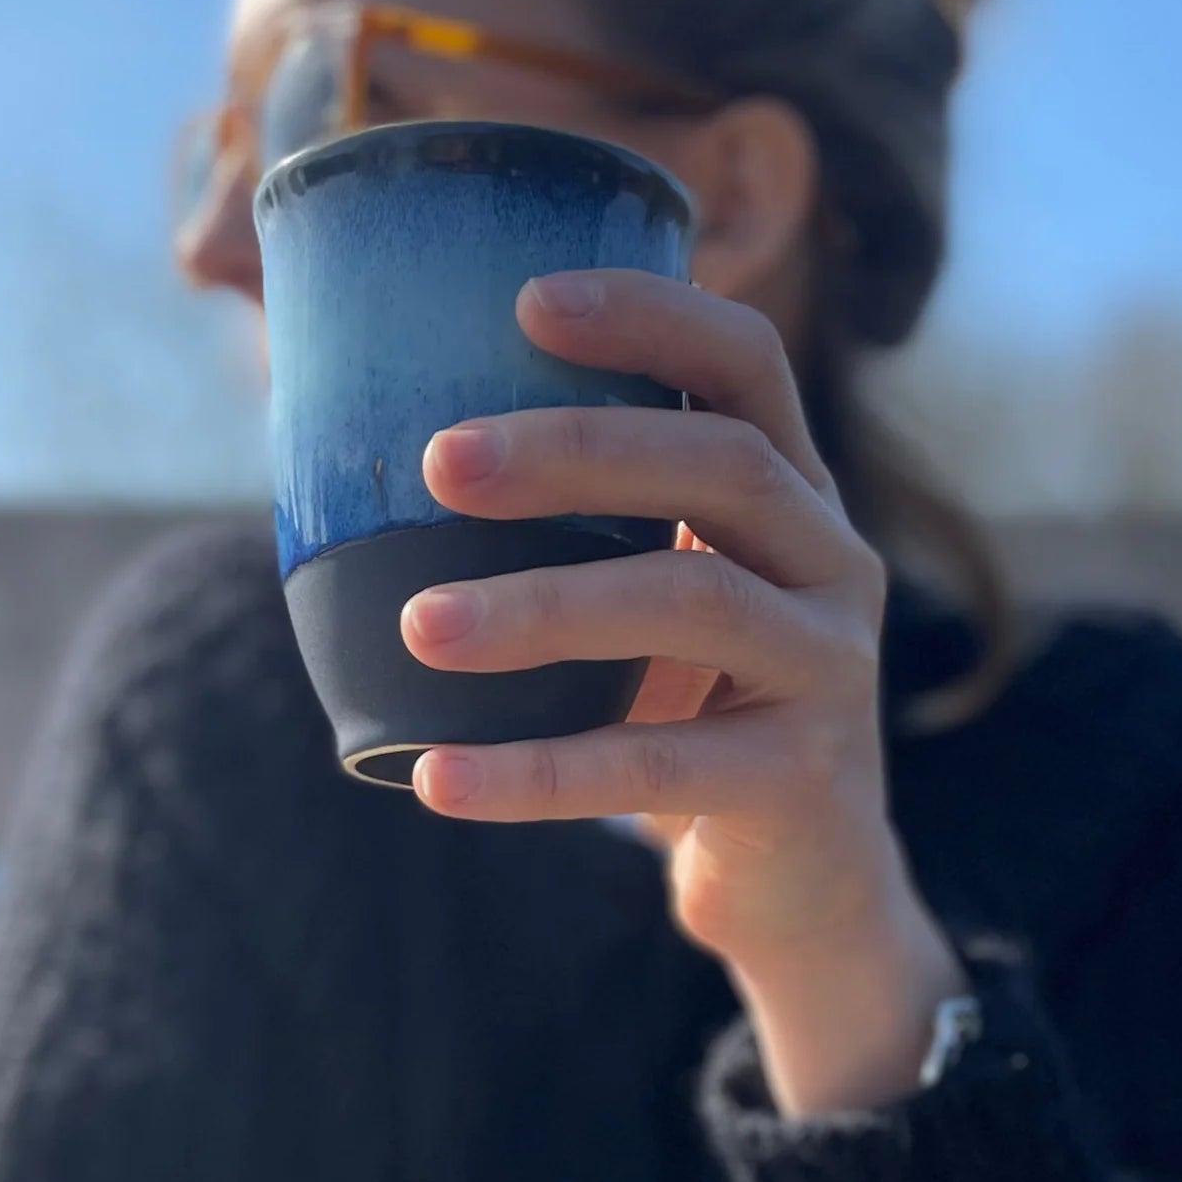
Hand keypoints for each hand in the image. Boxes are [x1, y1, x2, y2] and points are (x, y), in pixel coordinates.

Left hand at [402, 268, 964, 1112]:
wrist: (795, 880)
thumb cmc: (686, 707)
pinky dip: (540, 772)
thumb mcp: (651, 595)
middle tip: (440, 462)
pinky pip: (662, 765)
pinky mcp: (803, 778)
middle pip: (721, 463)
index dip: (650, 316)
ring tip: (420, 627)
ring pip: (693, 599)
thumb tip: (352, 454)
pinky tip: (438, 780)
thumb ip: (570, 528)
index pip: (745, 365)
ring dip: (544, 606)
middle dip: (574, 450)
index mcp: (789, 492)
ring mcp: (829, 665)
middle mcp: (830, 559)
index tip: (527, 302)